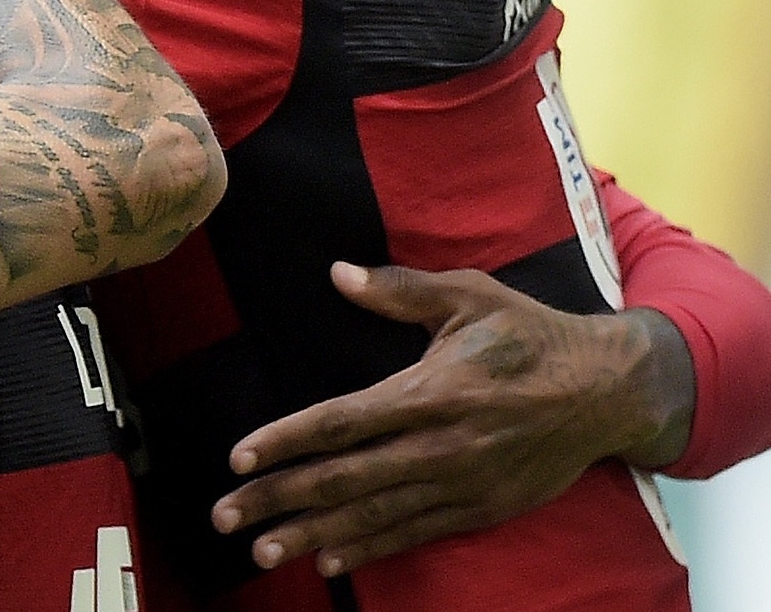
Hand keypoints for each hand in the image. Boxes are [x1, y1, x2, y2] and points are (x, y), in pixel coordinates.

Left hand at [211, 261, 693, 576]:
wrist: (608, 391)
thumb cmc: (529, 333)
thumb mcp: (469, 296)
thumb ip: (399, 288)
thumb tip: (337, 272)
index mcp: (432, 391)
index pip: (342, 422)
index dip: (286, 441)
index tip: (239, 457)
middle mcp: (443, 446)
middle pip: (345, 478)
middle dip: (280, 498)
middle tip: (223, 515)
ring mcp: (463, 484)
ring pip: (374, 515)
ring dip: (313, 535)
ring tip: (261, 550)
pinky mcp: (481, 508)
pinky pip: (415, 533)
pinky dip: (370, 549)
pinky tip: (328, 560)